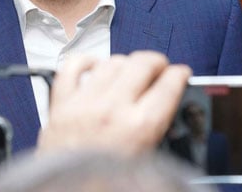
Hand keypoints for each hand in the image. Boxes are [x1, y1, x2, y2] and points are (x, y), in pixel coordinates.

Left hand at [37, 50, 190, 155]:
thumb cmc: (104, 184)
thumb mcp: (145, 161)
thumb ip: (156, 130)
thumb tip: (164, 108)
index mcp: (139, 128)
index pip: (169, 85)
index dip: (179, 75)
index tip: (180, 73)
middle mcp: (112, 110)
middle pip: (142, 64)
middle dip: (156, 62)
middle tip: (159, 68)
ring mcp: (84, 103)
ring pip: (112, 62)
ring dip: (126, 62)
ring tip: (131, 70)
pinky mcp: (61, 104)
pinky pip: (73, 67)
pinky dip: (86, 61)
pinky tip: (95, 66)